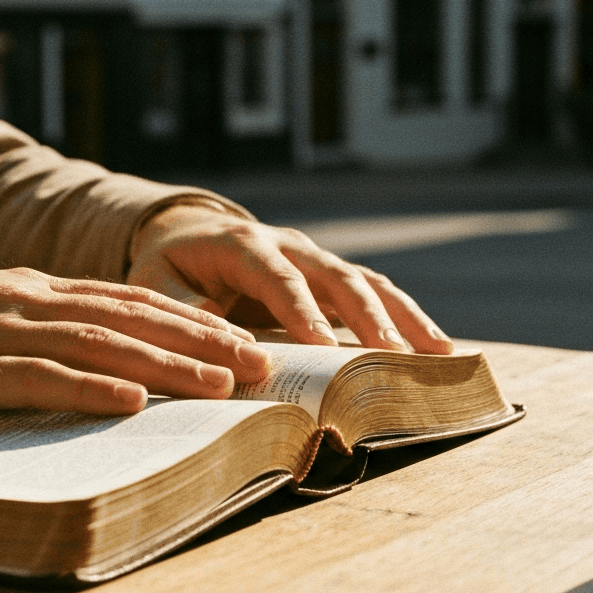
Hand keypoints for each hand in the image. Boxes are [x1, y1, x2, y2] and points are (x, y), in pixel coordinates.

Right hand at [0, 268, 271, 422]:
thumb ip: (25, 331)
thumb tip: (84, 357)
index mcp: (23, 289)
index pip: (126, 299)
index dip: (189, 319)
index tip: (239, 339)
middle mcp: (19, 299)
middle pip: (129, 317)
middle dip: (201, 339)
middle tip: (259, 363)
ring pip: (99, 344)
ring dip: (167, 365)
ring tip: (221, 384)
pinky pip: (36, 378)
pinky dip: (89, 389)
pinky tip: (132, 402)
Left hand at [127, 205, 453, 353]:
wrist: (186, 234)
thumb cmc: (169, 266)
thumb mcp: (154, 283)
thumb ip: (179, 309)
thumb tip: (214, 342)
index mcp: (242, 244)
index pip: (278, 277)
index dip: (302, 312)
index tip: (323, 349)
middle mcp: (288, 244)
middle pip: (336, 277)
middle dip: (367, 318)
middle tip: (390, 358)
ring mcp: (315, 260)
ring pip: (367, 283)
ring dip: (402, 318)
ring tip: (437, 353)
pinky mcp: (330, 279)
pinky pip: (374, 295)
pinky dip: (404, 319)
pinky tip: (434, 350)